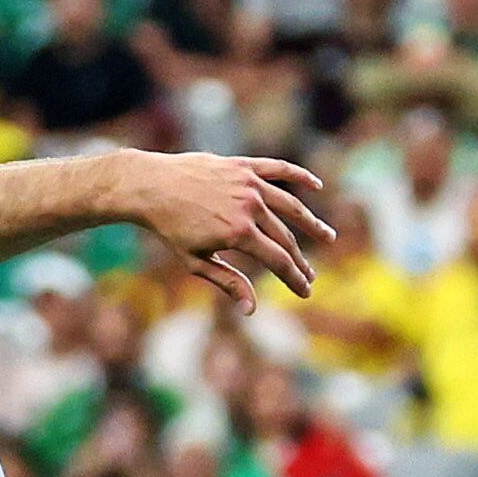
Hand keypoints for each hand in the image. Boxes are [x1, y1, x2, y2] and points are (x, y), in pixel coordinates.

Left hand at [122, 153, 331, 308]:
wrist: (150, 186)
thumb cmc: (170, 228)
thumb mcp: (196, 261)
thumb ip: (228, 282)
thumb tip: (251, 310)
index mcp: (239, 233)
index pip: (278, 261)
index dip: (295, 279)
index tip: (306, 292)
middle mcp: (249, 206)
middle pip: (286, 238)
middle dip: (300, 260)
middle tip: (310, 276)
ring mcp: (248, 183)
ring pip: (290, 206)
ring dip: (311, 223)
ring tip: (327, 237)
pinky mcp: (243, 166)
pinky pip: (278, 169)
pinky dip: (299, 176)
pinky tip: (317, 185)